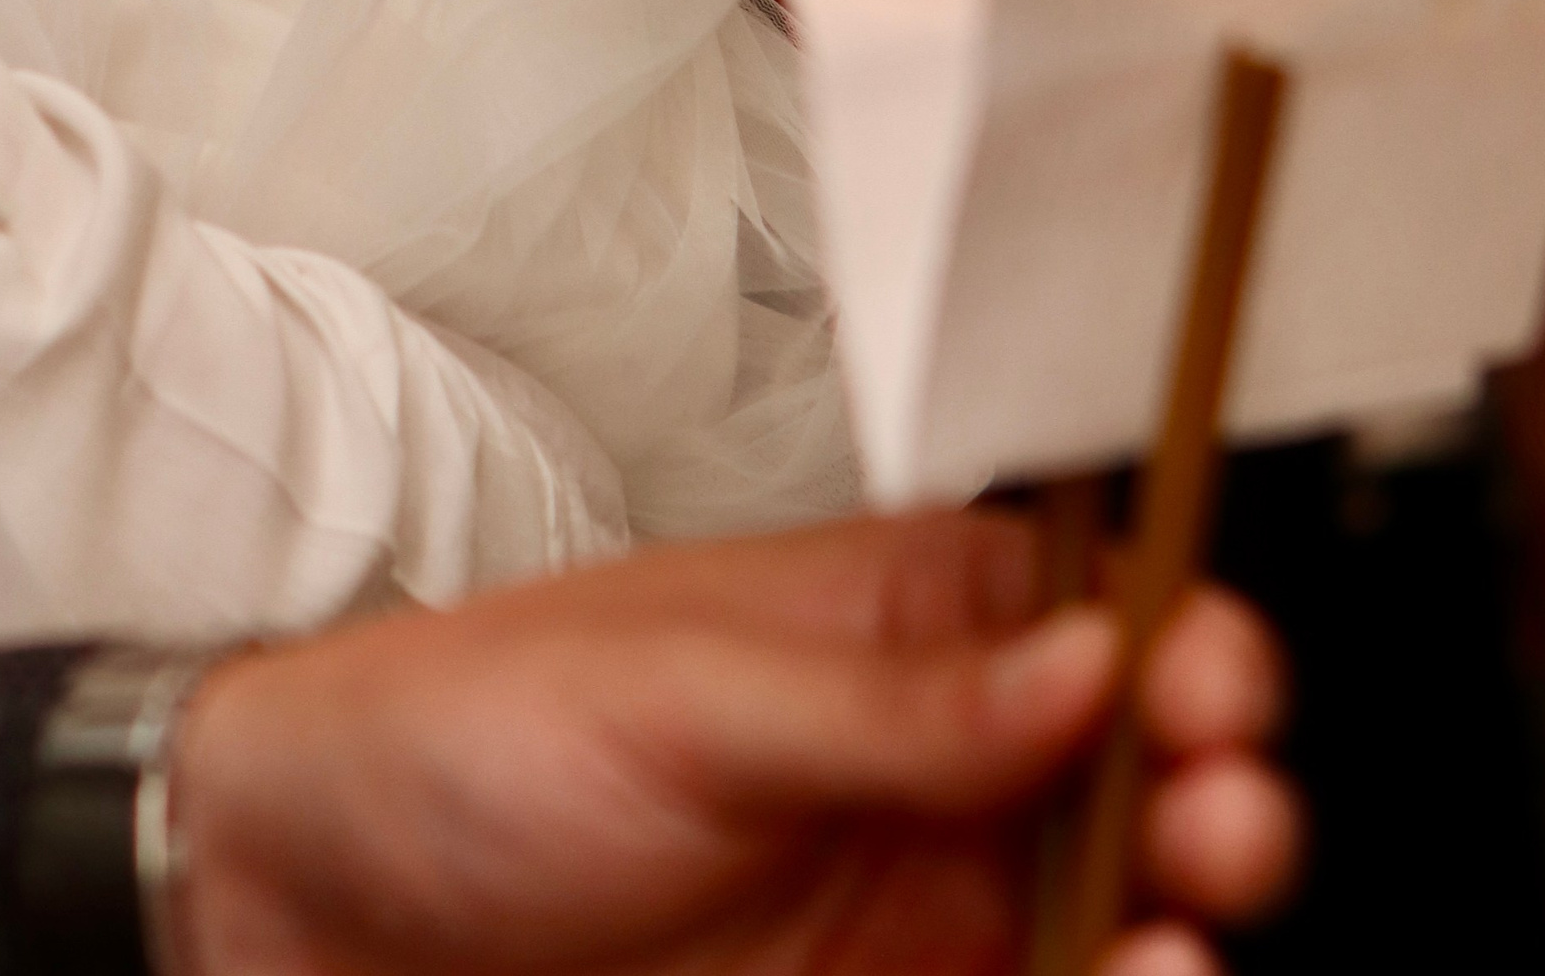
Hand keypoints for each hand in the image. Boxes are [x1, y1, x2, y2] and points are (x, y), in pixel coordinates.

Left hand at [172, 508, 1296, 975]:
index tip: (1216, 694)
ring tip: (1186, 932)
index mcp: (900, 619)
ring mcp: (921, 903)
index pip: (1102, 611)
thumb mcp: (688, 692)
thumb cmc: (478, 732)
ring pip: (1114, 914)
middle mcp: (939, 760)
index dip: (1186, 642)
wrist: (321, 902)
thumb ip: (897, 698)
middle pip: (1143, 776)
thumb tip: (1097, 655)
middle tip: (1223, 819)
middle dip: (1218, 793)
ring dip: (1179, 924)